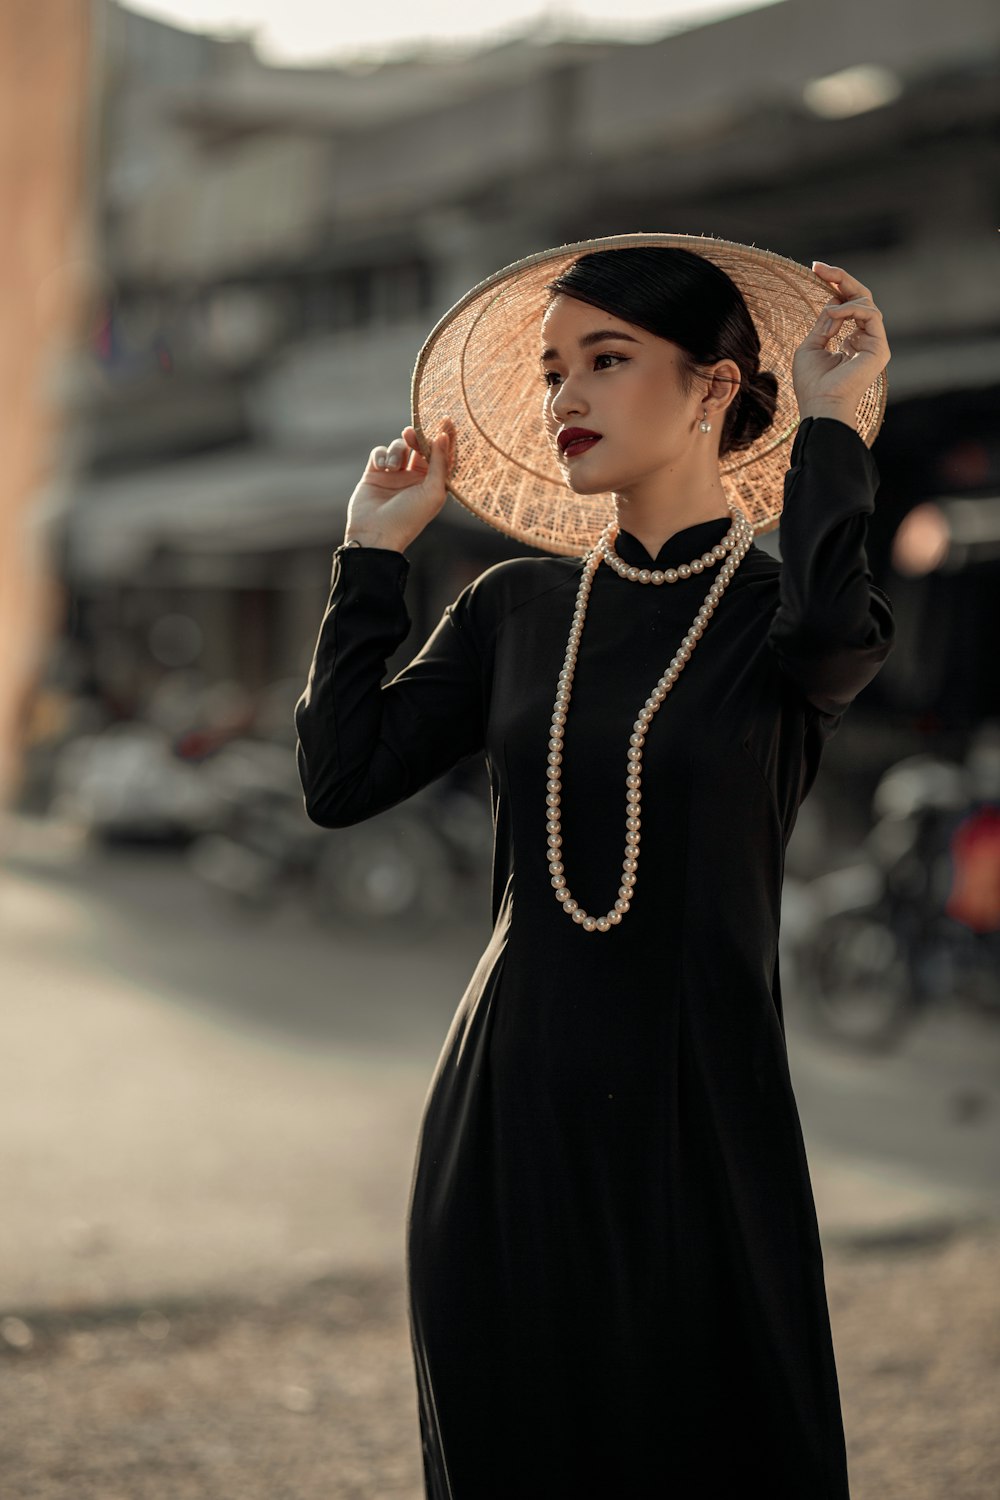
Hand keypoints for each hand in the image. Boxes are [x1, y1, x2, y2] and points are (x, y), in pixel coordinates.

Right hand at [345, 419, 456, 552]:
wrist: (376, 534)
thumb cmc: (409, 518)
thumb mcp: (433, 492)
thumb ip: (441, 463)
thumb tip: (443, 436)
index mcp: (433, 483)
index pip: (442, 454)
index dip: (445, 437)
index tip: (446, 419)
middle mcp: (415, 477)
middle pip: (420, 445)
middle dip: (417, 437)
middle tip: (412, 434)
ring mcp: (394, 475)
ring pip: (399, 446)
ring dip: (397, 450)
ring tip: (392, 467)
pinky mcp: (374, 473)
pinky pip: (379, 452)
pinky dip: (381, 455)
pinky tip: (382, 468)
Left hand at [792, 263, 890, 425]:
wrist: (821, 404)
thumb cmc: (812, 383)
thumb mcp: (811, 346)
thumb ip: (823, 324)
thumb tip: (832, 304)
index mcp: (850, 341)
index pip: (847, 305)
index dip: (834, 285)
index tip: (816, 269)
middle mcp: (865, 340)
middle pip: (861, 298)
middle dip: (841, 279)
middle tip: (819, 267)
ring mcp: (874, 344)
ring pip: (866, 303)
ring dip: (843, 300)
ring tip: (827, 312)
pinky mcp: (880, 348)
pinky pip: (871, 314)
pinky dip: (851, 309)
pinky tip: (834, 315)